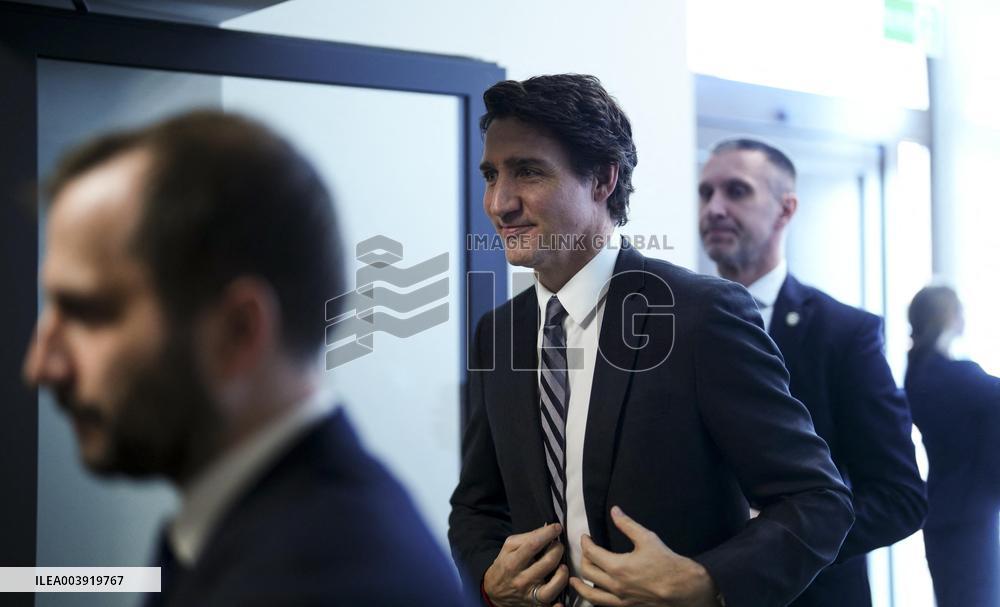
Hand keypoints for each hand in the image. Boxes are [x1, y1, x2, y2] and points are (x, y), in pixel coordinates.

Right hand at [483, 522, 568, 605]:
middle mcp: (522, 580)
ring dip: (563, 571)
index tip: (557, 527)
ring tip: (562, 565)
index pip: (533, 545)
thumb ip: (527, 537)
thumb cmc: (505, 565)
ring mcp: (530, 595)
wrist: (494, 592)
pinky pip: (552, 606)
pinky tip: (562, 597)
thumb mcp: (509, 547)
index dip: (548, 533)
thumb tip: (546, 530)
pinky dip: (559, 604)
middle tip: (558, 545)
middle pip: (547, 563)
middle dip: (558, 549)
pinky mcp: (537, 605)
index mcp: (512, 563)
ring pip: (554, 585)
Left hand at [569, 507, 718, 605]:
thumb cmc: (667, 563)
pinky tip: (594, 594)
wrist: (684, 588)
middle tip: (586, 551)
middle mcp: (616, 585)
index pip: (591, 553)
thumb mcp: (647, 538)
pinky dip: (594, 599)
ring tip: (574, 580)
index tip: (586, 537)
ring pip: (591, 593)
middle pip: (587, 572)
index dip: (585, 543)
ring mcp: (621, 599)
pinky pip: (604, 604)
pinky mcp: (627, 606)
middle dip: (583, 559)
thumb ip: (627, 524)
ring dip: (580, 585)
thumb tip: (615, 510)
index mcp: (618, 567)